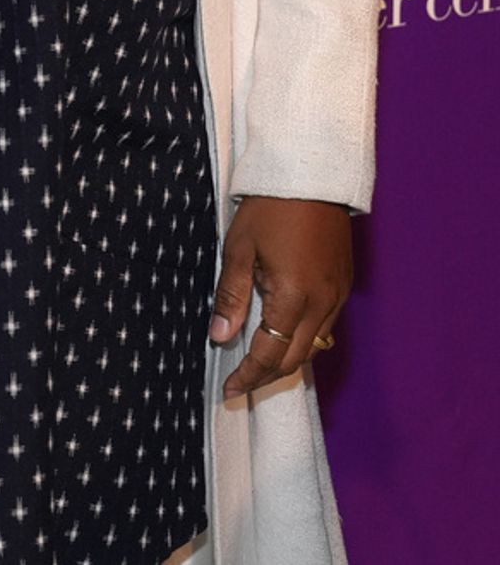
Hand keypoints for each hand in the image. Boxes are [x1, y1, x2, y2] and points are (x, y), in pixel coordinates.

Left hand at [210, 196, 351, 397]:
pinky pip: (325, 326)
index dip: (248, 376)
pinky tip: (284, 335)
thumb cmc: (269, 206)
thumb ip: (231, 295)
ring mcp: (338, 296)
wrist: (312, 174)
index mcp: (294, 296)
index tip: (229, 390)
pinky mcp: (344, 285)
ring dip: (286, 360)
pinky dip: (303, 339)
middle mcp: (322, 304)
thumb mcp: (240, 247)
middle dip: (266, 376)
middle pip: (295, 358)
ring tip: (258, 365)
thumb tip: (220, 338)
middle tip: (240, 384)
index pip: (270, 354)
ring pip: (313, 346)